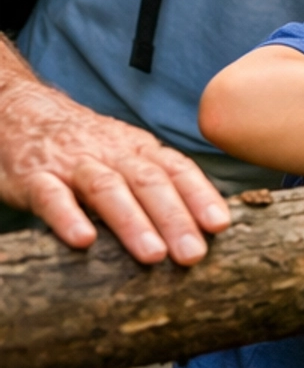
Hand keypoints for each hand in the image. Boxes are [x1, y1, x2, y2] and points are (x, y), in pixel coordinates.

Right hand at [0, 63, 232, 262]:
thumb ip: (160, 181)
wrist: (20, 112)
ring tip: (153, 255)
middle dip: (174, 218)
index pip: (176, 169)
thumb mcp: (126, 154)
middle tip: (193, 254)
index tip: (219, 224)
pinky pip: (51, 196)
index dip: (199, 195)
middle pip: (148, 182)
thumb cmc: (86, 146)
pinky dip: (68, 217)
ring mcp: (72, 164)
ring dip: (133, 222)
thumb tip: (207, 223)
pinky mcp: (34, 177)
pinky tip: (83, 240)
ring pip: (106, 188)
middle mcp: (110, 153)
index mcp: (137, 149)